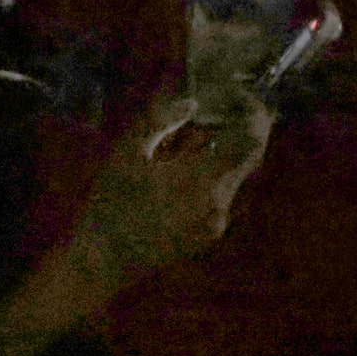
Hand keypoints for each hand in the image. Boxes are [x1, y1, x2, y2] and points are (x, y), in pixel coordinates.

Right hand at [85, 92, 273, 277]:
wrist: (103, 260)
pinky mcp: (210, 234)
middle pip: (247, 156)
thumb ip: (160, 120)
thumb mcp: (127, 153)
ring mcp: (217, 222)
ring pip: (234, 175)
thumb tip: (193, 101)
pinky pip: (222, 196)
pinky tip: (182, 174)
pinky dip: (212, 176)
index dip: (253, 114)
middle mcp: (218, 202)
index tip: (239, 95)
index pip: (251, 141)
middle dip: (239, 129)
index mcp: (201, 179)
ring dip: (222, 154)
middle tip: (220, 109)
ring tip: (188, 143)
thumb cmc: (110, 202)